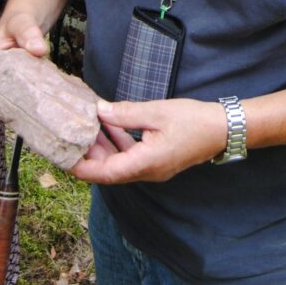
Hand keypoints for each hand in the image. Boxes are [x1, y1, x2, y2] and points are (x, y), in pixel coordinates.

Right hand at [0, 11, 48, 116]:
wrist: (28, 20)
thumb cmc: (19, 21)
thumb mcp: (23, 24)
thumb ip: (29, 34)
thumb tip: (39, 49)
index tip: (1, 110)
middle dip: (0, 108)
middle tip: (19, 111)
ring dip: (10, 105)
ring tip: (26, 109)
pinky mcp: (8, 81)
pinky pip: (10, 95)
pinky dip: (18, 100)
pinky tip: (31, 103)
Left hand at [71, 97, 227, 183]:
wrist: (223, 129)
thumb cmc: (193, 120)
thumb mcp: (157, 112)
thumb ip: (125, 114)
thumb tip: (98, 111)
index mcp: (145, 163)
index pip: (104, 173)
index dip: (81, 167)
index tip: (62, 157)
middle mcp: (146, 172)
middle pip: (108, 171)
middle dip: (88, 156)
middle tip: (70, 135)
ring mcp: (152, 169)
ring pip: (118, 165)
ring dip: (102, 150)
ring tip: (85, 129)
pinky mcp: (157, 162)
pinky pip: (130, 158)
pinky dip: (117, 146)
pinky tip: (110, 128)